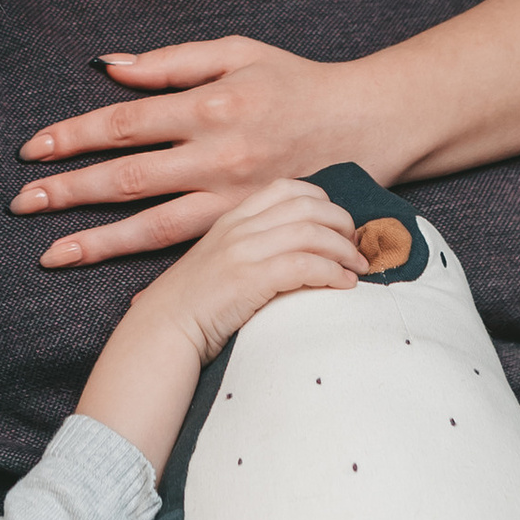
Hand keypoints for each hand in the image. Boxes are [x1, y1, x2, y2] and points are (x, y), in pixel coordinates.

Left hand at [14, 35, 382, 266]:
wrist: (366, 124)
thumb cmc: (295, 82)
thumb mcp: (237, 52)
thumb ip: (171, 62)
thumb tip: (109, 68)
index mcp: (210, 105)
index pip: (125, 122)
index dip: (74, 135)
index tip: (33, 149)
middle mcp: (218, 155)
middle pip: (128, 178)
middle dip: (68, 191)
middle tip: (20, 204)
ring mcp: (233, 199)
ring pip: (153, 226)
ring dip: (96, 241)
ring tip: (50, 254)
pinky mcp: (249, 227)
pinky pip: (192, 253)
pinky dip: (153, 274)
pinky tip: (119, 294)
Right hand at [134, 173, 368, 357]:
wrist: (160, 332)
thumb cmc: (192, 305)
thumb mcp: (218, 261)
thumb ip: (249, 247)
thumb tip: (295, 253)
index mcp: (232, 217)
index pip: (288, 188)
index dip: (323, 202)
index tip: (338, 226)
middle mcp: (239, 227)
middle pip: (308, 205)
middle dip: (342, 223)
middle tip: (357, 248)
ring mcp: (242, 251)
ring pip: (312, 232)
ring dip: (344, 250)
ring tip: (358, 269)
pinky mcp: (248, 279)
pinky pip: (304, 265)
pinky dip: (332, 273)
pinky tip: (343, 285)